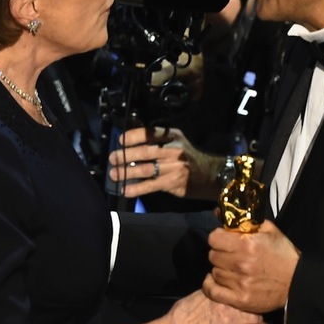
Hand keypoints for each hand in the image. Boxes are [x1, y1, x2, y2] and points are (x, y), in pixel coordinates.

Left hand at [106, 126, 222, 199]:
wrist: (210, 175)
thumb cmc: (188, 158)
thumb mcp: (177, 142)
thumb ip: (159, 141)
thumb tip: (131, 144)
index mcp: (173, 137)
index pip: (151, 133)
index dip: (134, 136)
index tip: (121, 140)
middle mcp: (174, 150)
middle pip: (145, 151)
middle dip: (125, 155)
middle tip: (113, 159)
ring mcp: (174, 167)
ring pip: (146, 169)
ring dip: (127, 172)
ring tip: (114, 174)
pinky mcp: (173, 182)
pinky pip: (151, 185)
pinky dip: (137, 188)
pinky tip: (126, 190)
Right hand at [166, 290, 268, 323]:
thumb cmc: (184, 313)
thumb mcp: (201, 294)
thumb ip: (216, 290)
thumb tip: (223, 283)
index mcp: (220, 294)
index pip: (244, 288)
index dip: (248, 292)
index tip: (249, 294)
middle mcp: (228, 306)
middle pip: (254, 302)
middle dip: (255, 305)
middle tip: (252, 309)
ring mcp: (231, 322)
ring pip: (258, 317)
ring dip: (257, 318)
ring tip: (254, 320)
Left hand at [203, 220, 299, 313]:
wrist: (297, 282)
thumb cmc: (283, 254)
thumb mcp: (268, 230)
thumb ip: (242, 221)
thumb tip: (218, 212)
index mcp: (247, 244)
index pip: (213, 238)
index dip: (218, 238)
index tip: (225, 240)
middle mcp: (240, 263)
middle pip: (212, 255)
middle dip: (220, 253)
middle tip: (230, 255)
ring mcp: (239, 283)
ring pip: (214, 272)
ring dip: (221, 269)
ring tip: (233, 269)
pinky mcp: (240, 299)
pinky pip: (213, 291)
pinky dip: (211, 285)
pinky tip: (218, 281)